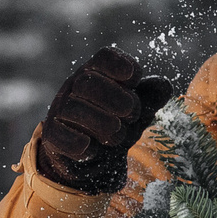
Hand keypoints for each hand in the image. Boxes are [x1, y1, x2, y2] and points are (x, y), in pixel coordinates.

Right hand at [35, 49, 170, 194]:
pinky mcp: (52, 136)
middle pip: (88, 82)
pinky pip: (60, 136)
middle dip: (117, 99)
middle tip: (132, 115)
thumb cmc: (115, 124)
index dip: (122, 65)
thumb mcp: (136, 111)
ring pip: (75, 109)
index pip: (105, 57)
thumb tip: (164, 86)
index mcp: (97, 73)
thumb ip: (150, 98)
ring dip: (103, 125)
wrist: (92, 160)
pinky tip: (93, 149)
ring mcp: (60, 110)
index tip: (134, 80)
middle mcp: (74, 87)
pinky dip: (80, 145)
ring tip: (117, 135)